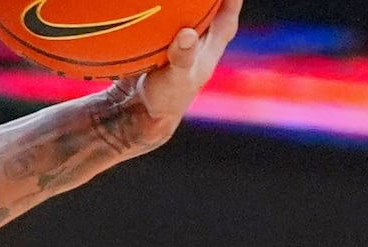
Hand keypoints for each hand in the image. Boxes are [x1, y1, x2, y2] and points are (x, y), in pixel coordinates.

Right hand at [119, 0, 239, 141]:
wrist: (136, 115)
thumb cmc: (163, 100)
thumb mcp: (175, 79)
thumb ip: (182, 57)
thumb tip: (188, 34)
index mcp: (207, 54)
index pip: (226, 23)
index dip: (230, 4)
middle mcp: (196, 49)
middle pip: (211, 18)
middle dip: (212, 3)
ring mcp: (178, 51)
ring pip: (188, 22)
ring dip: (187, 8)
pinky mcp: (159, 52)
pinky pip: (165, 30)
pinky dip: (163, 19)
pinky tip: (152, 8)